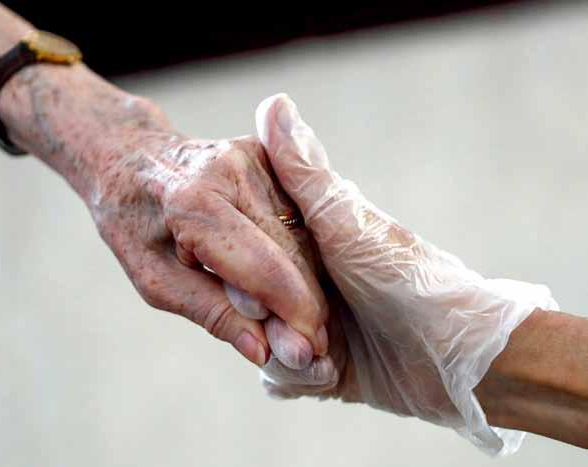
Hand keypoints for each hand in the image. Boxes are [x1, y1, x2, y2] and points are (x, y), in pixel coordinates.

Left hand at [89, 128, 331, 365]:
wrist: (129, 158)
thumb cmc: (135, 224)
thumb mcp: (156, 280)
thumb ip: (212, 313)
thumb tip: (265, 350)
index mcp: (194, 201)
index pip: (263, 266)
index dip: (293, 312)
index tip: (310, 351)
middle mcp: (232, 169)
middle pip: (292, 250)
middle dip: (306, 303)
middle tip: (309, 345)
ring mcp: (255, 155)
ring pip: (303, 233)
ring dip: (306, 279)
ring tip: (295, 315)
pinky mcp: (269, 154)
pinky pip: (298, 214)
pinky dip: (299, 251)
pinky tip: (291, 276)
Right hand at [255, 94, 557, 454]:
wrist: (458, 359)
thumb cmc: (406, 281)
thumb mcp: (346, 224)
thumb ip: (303, 173)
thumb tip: (273, 102)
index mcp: (306, 244)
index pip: (244, 251)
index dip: (239, 273)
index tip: (253, 292)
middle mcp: (304, 283)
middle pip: (249, 303)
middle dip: (265, 327)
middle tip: (303, 338)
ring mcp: (313, 326)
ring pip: (262, 344)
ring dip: (287, 361)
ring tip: (324, 361)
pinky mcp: (323, 365)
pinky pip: (284, 376)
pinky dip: (297, 381)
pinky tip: (324, 377)